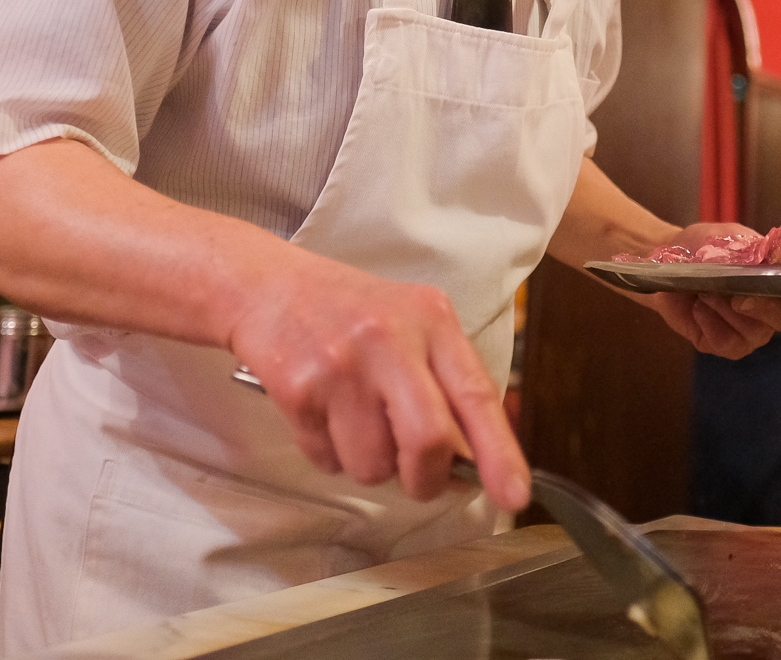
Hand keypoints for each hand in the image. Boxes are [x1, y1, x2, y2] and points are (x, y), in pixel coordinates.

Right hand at [226, 250, 530, 512]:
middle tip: (419, 480)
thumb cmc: (348, 310)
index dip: (500, 453)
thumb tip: (473, 459)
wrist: (265, 284)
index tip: (515, 495)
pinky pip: (328, 460)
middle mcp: (389, 339)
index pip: (476, 394)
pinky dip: (330, 454)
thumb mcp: (410, 322)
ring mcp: (341, 365)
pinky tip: (324, 414)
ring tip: (356, 421)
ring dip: (370, 464)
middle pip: (427, 441)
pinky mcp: (298, 389)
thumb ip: (445, 380)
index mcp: (430, 320)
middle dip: (426, 479)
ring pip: (374, 464)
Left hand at [641, 222, 780, 358]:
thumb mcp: (729, 238)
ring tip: (705, 291)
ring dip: (726, 311)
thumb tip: (770, 257)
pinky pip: (727, 343)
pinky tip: (698, 307)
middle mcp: (770, 310)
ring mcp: (748, 330)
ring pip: (754, 334)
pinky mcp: (723, 344)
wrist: (665, 259)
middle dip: (762, 307)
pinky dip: (710, 324)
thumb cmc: (703, 246)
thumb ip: (753, 250)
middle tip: (737, 295)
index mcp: (779, 281)